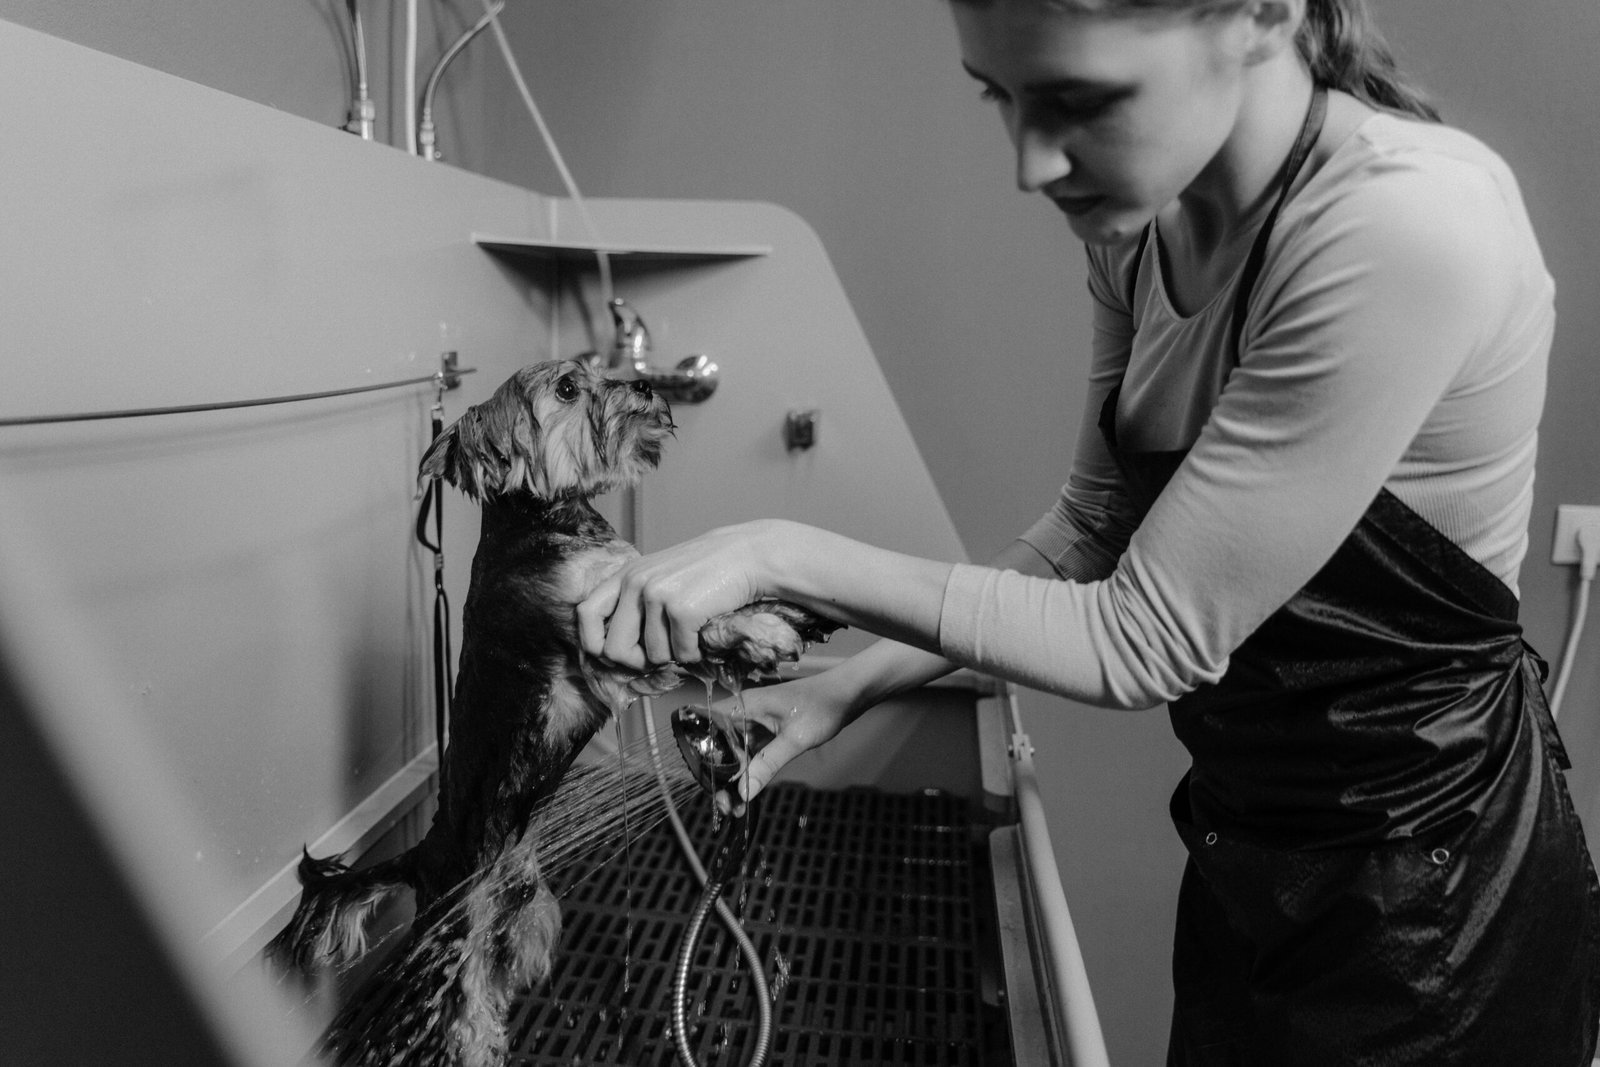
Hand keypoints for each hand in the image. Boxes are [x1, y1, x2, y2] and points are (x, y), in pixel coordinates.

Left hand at [577, 520, 786, 670]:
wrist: (748, 556)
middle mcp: (636, 583)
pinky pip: (681, 654)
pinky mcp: (682, 610)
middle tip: (658, 657)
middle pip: (614, 649)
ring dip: (675, 654)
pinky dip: (695, 652)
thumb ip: (635, 602)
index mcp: (626, 575)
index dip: (594, 643)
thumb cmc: (705, 571)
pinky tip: (704, 631)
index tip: (613, 655)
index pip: (586, 614)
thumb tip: (615, 652)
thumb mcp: (660, 576)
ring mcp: (658, 595)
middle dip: (636, 662)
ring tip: (690, 632)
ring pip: (653, 656)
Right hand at [705, 672, 856, 813]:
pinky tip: (748, 791)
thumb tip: (743, 791)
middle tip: (724, 804)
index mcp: (744, 705)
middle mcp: (745, 712)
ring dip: (735, 775)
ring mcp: (756, 721)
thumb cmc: (822, 706)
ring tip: (734, 806)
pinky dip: (749, 770)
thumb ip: (767, 764)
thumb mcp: (795, 739)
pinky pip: (751, 751)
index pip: (707, 726)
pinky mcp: (768, 730)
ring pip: (735, 750)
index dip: (700, 751)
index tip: (704, 780)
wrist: (849, 694)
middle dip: (719, 774)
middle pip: (720, 744)